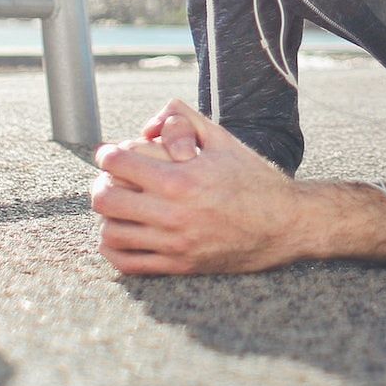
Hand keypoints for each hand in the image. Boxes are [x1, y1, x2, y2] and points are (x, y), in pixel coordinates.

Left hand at [90, 98, 307, 274]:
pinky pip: (129, 263)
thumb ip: (186, 120)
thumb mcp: (224, 140)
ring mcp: (175, 244)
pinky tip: (121, 234)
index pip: (120, 163)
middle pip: (107, 199)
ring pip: (112, 233)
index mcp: (183, 178)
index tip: (108, 153)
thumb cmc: (254, 179)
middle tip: (106, 179)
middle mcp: (175, 213)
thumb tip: (150, 120)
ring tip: (115, 206)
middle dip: (100, 184)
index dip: (107, 154)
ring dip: (106, 217)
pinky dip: (115, 249)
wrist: (285, 224)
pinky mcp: (180, 266)